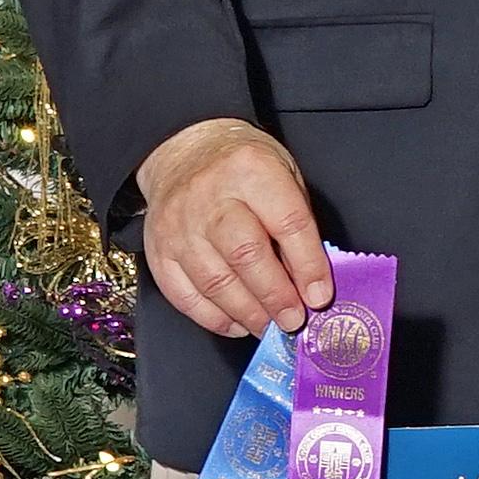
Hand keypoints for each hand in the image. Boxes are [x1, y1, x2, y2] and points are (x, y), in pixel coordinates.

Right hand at [135, 118, 332, 338]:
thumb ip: (297, 224)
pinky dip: (214, 318)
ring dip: (247, 312)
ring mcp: (178, 225)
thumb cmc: (243, 167)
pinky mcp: (159, 250)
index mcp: (250, 170)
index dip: (308, 266)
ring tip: (270, 326)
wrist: (184, 152)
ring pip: (214, 281)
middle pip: (245, 255)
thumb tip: (311, 283)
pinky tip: (237, 323)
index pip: (287, 223)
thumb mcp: (283, 174)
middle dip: (275, 296)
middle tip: (294, 320)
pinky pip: (185, 295)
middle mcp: (210, 197)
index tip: (319, 297)